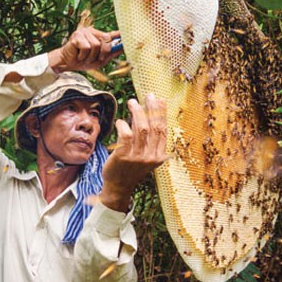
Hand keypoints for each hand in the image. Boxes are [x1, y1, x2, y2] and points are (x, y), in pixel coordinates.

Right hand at [47, 27, 121, 72]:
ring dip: (91, 56)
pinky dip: (83, 55)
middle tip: (95, 59)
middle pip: (105, 41)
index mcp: (97, 36)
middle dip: (102, 53)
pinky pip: (87, 47)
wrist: (67, 63)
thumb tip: (122, 49)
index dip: (118, 35)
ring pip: (96, 46)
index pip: (109, 34)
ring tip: (84, 58)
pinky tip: (78, 55)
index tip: (125, 34)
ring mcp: (83, 33)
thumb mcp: (99, 59)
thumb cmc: (82, 61)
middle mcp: (91, 32)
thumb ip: (110, 53)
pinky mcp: (77, 36)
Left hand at [100, 94, 167, 211]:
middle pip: (154, 127)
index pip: (163, 130)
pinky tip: (120, 121)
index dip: (161, 113)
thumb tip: (154, 113)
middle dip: (151, 108)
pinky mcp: (124, 157)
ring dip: (137, 112)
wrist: (118, 186)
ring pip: (141, 128)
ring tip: (132, 102)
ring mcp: (137, 157)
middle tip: (148, 95)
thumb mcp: (146, 156)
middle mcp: (151, 157)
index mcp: (159, 155)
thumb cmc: (131, 168)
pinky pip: (126, 135)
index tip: (159, 99)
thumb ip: (151, 139)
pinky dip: (123, 125)